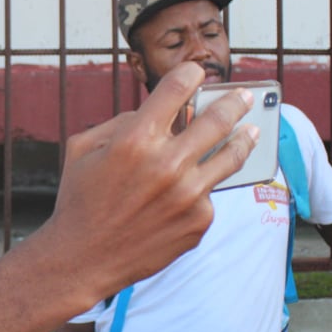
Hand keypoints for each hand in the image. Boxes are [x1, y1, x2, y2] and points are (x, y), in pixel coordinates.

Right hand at [47, 61, 256, 298]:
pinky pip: (209, 195)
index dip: (191, 74)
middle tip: (243, 96)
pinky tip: (187, 194)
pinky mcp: (199, 221)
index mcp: (135, 139)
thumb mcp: (83, 149)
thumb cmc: (79, 201)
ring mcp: (188, 195)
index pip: (177, 88)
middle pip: (218, 118)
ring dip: (244, 139)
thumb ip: (122, 123)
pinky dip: (200, 190)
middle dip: (234, 101)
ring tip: (251, 132)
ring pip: (231, 157)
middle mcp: (168, 164)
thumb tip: (161, 114)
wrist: (82, 258)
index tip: (197, 72)